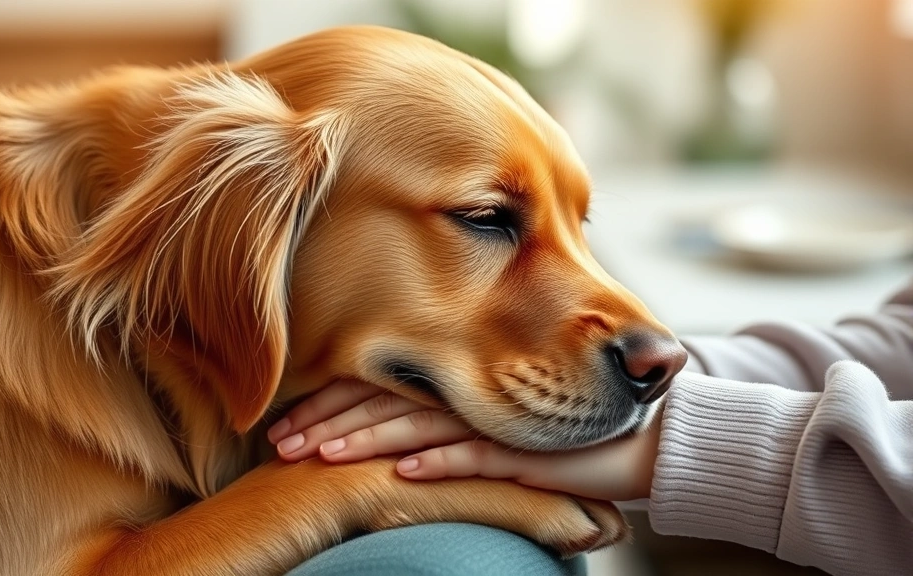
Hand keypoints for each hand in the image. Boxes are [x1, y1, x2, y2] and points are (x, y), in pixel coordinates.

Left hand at [268, 380, 662, 501]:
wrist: (642, 436)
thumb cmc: (559, 428)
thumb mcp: (493, 421)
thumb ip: (446, 420)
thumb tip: (387, 446)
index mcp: (459, 375)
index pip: (380, 385)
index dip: (328, 401)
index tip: (282, 421)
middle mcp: (472, 389)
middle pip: (384, 402)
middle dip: (326, 422)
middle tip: (276, 441)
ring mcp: (500, 415)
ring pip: (417, 424)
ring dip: (363, 441)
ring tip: (314, 455)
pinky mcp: (532, 445)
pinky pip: (478, 455)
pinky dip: (439, 464)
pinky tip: (400, 476)